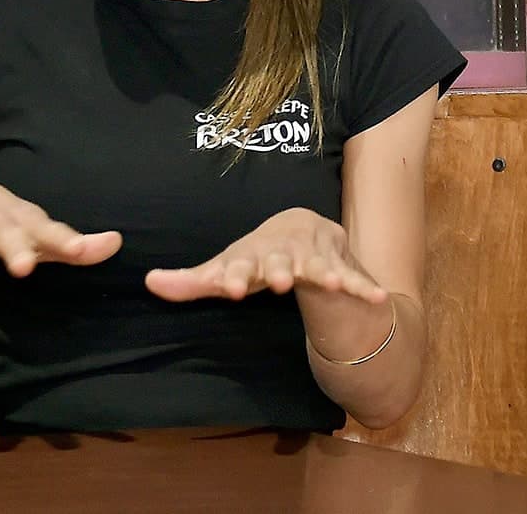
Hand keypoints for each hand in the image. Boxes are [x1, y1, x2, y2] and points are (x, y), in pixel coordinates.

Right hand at [0, 179, 122, 280]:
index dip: (69, 243)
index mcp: (26, 225)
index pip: (52, 234)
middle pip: (8, 239)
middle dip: (15, 250)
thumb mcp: (45, 235)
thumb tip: (119, 243)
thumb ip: (77, 246)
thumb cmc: (13, 224)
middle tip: (23, 266)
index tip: (83, 250)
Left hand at [144, 207, 387, 305]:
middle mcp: (283, 252)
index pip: (240, 265)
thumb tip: (147, 282)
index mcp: (252, 255)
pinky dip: (365, 286)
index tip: (230, 286)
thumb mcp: (224, 267)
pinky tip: (379, 298)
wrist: (300, 226)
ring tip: (333, 282)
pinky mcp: (339, 264)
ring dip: (326, 272)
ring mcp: (314, 256)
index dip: (235, 275)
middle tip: (279, 280)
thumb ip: (190, 281)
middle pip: (281, 261)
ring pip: (320, 265)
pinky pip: (355, 277)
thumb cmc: (254, 256)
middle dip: (279, 269)